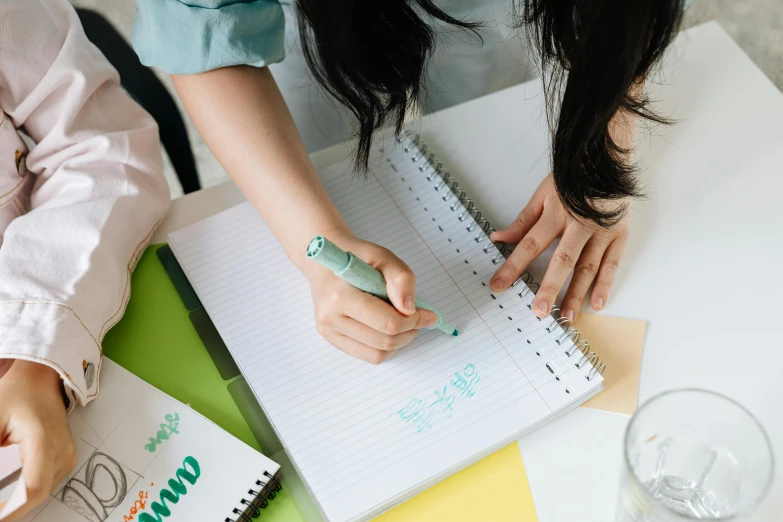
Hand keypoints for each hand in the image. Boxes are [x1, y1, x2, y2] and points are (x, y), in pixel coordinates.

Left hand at [0, 360, 76, 520]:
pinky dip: (26, 491)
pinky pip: (46, 482)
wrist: (40, 377)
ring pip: (41, 491)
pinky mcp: (65, 456)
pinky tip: (10, 492)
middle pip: (36, 494)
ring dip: (17, 501)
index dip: (10, 512)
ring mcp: (67, 454)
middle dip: (10, 509)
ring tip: (0, 503)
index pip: (32, 490)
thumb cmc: (15, 393)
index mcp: (44, 441)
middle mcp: (61, 450)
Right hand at [306, 236, 437, 363]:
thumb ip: (401, 279)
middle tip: (418, 318)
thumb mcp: (383, 256)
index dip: (414, 321)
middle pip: (384, 341)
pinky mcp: (330, 338)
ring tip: (403, 323)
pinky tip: (387, 329)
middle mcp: (330, 317)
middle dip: (409, 332)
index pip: (387, 322)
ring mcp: (328, 331)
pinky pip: (367, 355)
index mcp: (340, 296)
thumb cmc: (356, 257)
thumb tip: (410, 309)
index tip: (429, 314)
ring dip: (399, 342)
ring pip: (377, 354)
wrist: (324, 263)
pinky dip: (385, 346)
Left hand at [489, 175, 629, 321]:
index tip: (498, 284)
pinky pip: (612, 263)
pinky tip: (597, 303)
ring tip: (567, 316)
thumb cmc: (574, 175)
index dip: (513, 266)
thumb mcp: (543, 193)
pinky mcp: (620, 234)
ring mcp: (602, 231)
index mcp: (556, 214)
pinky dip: (605, 284)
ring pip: (588, 267)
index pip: (530, 244)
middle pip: (562, 260)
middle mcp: (580, 225)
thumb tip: (498, 237)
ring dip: (577, 294)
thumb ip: (523, 220)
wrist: (608, 156)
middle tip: (539, 311)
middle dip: (550, 288)